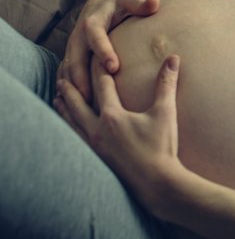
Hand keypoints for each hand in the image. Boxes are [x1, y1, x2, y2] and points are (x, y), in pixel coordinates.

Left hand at [54, 54, 182, 210]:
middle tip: (62, 75)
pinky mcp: (94, 159)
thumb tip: (173, 58)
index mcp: (112, 116)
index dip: (98, 67)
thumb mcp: (165, 112)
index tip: (93, 55)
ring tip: (57, 98)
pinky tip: (67, 127)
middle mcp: (96, 130)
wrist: (157, 184)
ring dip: (63, 108)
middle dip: (71, 87)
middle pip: (77, 103)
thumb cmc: (162, 148)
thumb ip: (166, 83)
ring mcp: (92, 147)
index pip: (101, 84)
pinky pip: (74, 139)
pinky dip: (67, 128)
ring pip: (70, 122)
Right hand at [58, 0, 159, 101]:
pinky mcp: (71, 57)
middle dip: (82, 77)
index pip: (96, 36)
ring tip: (84, 107)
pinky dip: (68, 89)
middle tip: (92, 97)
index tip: (114, 67)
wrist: (101, 5)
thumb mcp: (129, 1)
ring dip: (73, 88)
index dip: (103, 51)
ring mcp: (72, 48)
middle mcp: (78, 36)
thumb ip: (141, 3)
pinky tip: (75, 106)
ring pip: (68, 70)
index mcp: (93, 22)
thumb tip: (154, 1)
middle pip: (76, 58)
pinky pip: (65, 75)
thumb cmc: (121, 5)